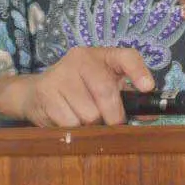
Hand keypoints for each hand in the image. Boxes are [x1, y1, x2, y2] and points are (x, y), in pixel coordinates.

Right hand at [15, 46, 153, 126]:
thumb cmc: (78, 91)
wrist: (35, 93)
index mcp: (100, 55)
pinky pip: (70, 123)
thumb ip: (127, 99)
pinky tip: (67, 119)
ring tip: (82, 118)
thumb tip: (149, 115)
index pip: (126, 56)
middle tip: (111, 123)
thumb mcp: (103, 86)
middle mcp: (80, 59)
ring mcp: (61, 74)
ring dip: (90, 125)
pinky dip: (74, 129)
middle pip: (106, 91)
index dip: (139, 71)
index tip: (148, 88)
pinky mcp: (46, 92)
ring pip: (89, 113)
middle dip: (113, 116)